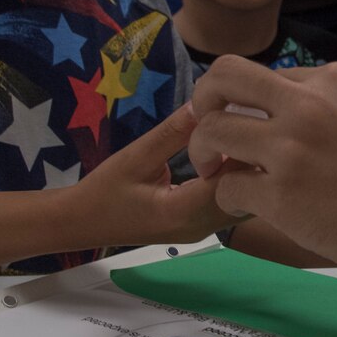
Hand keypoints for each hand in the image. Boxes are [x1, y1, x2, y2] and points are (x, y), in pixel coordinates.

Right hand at [74, 103, 236, 244]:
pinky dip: (239, 182)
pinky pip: (232, 206)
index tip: (247, 121)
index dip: (244, 149)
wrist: (82, 223)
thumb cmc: (105, 190)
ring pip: (246, 204)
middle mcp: (199, 227)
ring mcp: (202, 232)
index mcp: (181, 211)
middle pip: (249, 195)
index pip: (231, 180)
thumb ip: (173, 133)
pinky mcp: (201, 228)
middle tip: (252, 126)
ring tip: (245, 138)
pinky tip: (233, 156)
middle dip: (253, 160)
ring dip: (248, 173)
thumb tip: (204, 104)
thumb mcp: (136, 156)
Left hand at [188, 59, 336, 284]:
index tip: (251, 129)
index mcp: (333, 80)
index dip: (248, 103)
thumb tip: (287, 117)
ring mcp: (290, 148)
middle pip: (222, 78)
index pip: (265, 75)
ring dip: (206, 154)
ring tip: (223, 176)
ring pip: (210, 131)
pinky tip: (249, 208)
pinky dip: (229, 198)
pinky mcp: (281, 195)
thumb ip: (330, 108)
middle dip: (204, 104)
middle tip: (212, 137)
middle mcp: (306, 103)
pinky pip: (226, 187)